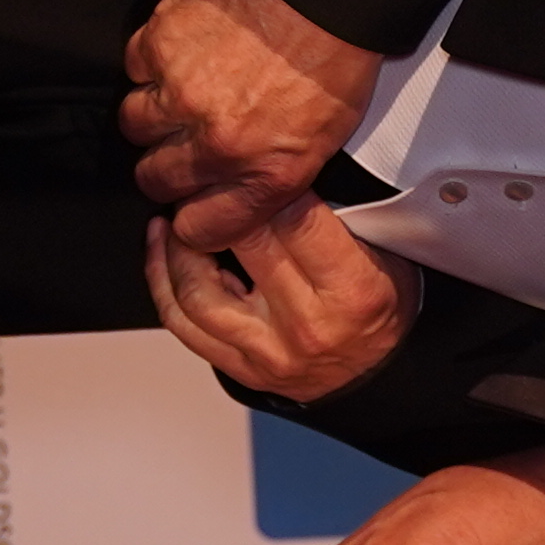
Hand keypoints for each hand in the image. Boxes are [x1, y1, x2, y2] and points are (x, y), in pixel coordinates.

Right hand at [122, 0, 387, 245]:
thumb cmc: (336, 49)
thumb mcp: (329, 134)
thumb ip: (275, 173)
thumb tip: (236, 191)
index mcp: (268, 172)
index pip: (199, 229)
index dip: (193, 216)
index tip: (195, 201)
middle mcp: (220, 143)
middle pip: (155, 180)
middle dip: (167, 165)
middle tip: (186, 140)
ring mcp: (183, 94)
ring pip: (135, 126)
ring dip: (154, 113)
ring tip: (184, 90)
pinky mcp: (160, 43)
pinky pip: (133, 68)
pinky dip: (151, 61)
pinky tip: (184, 49)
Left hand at [145, 200, 415, 402]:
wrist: (376, 377)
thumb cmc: (378, 307)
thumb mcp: (382, 253)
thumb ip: (333, 215)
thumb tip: (272, 174)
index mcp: (351, 288)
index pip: (292, 218)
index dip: (265, 185)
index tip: (254, 168)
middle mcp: (307, 324)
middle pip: (241, 244)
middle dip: (218, 205)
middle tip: (209, 183)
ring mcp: (267, 353)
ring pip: (196, 290)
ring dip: (177, 245)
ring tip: (176, 218)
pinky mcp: (240, 369)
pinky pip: (182, 323)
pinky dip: (163, 282)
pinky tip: (162, 251)